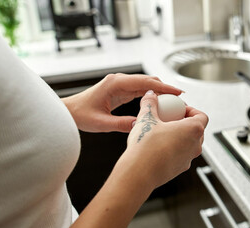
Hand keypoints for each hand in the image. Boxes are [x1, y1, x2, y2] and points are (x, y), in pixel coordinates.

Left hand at [62, 73, 182, 132]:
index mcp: (115, 84)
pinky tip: (161, 104)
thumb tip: (141, 125)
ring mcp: (120, 85)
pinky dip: (152, 96)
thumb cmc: (80, 115)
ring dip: (160, 92)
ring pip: (146, 85)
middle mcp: (119, 81)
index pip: (145, 82)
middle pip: (149, 80)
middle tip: (180, 100)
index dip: (164, 87)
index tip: (178, 92)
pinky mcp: (121, 90)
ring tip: (174, 103)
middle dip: (166, 88)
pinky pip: (140, 91)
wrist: (69, 112)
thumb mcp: (101, 123)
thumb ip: (121, 124)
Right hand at [123, 90, 208, 187]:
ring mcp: (189, 159)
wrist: (139, 172)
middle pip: (197, 130)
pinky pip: (181, 155)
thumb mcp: (146, 118)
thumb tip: (150, 95)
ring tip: (163, 132)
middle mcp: (196, 145)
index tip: (179, 109)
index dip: (191, 110)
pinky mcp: (180, 168)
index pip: (202, 116)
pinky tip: (157, 147)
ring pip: (189, 143)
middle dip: (186, 123)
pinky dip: (174, 149)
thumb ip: (150, 103)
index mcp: (194, 130)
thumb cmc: (145, 146)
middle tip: (171, 119)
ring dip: (180, 136)